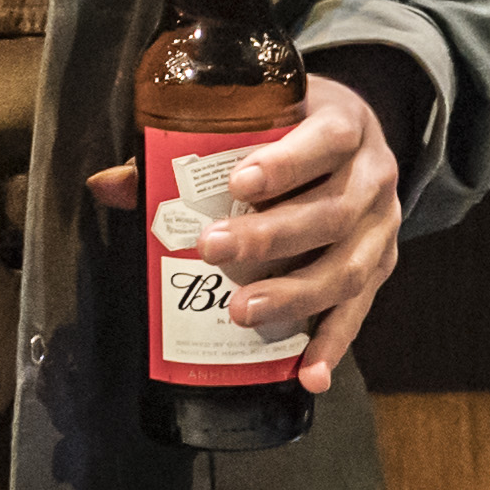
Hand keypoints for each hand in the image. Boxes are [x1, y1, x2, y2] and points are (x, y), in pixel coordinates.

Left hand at [85, 70, 406, 386]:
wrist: (355, 139)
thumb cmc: (291, 126)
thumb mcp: (257, 116)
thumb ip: (185, 147)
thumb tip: (107, 184)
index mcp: (345, 124)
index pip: (325, 141)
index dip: (287, 163)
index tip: (239, 182)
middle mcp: (374, 176)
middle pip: (332, 212)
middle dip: (271, 236)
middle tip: (213, 250)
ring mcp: (383, 227)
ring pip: (348, 268)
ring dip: (295, 296)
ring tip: (242, 312)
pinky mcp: (381, 266)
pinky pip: (359, 310)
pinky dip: (333, 344)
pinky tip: (308, 373)